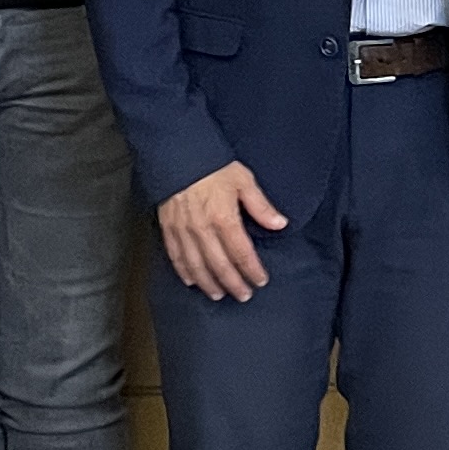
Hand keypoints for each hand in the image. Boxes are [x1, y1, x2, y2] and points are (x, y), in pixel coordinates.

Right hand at [157, 159, 286, 301]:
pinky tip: (191, 281)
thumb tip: (280, 224)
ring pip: (197, 266)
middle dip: (233, 283)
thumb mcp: (243, 181)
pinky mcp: (169, 228)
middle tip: (243, 296)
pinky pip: (176, 256)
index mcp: (224, 219)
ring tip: (218, 295)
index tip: (261, 281)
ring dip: (209, 283)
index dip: (252, 270)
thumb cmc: (213, 165)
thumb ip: (261, 206)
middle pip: (220, 265)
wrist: (178, 153)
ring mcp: (184, 231)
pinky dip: (184, 271)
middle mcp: (203, 230)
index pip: (242, 253)